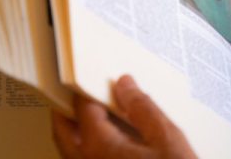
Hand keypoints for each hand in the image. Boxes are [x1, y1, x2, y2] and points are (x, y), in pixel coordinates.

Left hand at [52, 75, 197, 158]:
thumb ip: (142, 107)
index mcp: (99, 149)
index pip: (83, 109)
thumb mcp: (166, 137)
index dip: (88, 89)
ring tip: (91, 115)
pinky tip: (107, 141)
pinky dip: (86, 148)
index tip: (95, 78)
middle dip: (66, 110)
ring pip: (69, 152)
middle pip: (64, 132)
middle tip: (75, 94)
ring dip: (74, 131)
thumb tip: (126, 86)